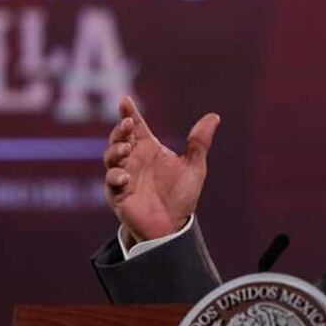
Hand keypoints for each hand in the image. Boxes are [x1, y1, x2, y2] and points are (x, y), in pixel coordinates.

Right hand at [103, 96, 219, 242]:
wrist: (174, 225)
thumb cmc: (181, 195)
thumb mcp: (194, 167)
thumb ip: (199, 142)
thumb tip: (214, 116)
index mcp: (149, 150)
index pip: (137, 128)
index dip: (129, 113)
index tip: (125, 100)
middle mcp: (134, 160)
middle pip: (120, 138)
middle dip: (120, 130)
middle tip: (128, 123)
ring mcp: (124, 176)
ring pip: (111, 157)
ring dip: (116, 150)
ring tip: (127, 148)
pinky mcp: (118, 194)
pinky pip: (111, 182)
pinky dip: (116, 177)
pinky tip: (125, 176)